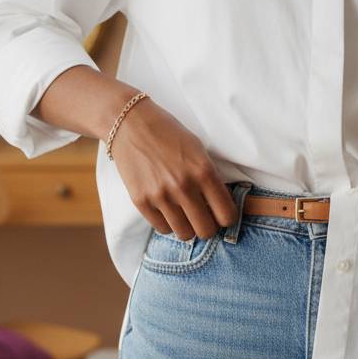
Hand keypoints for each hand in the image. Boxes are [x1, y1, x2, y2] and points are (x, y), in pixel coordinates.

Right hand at [110, 98, 237, 240]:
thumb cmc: (168, 134)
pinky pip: (162, 228)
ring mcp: (160, 196)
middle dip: (208, 227)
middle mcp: (183, 187)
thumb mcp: (198, 150)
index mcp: (204, 171)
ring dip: (187, 227)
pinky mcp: (141, 201)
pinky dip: (167, 223)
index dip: (226, 218)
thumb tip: (218, 207)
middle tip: (203, 217)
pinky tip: (167, 210)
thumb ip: (210, 178)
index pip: (227, 215)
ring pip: (184, 234)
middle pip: (206, 231)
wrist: (130, 124)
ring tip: (184, 214)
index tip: (221, 214)